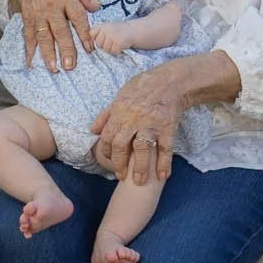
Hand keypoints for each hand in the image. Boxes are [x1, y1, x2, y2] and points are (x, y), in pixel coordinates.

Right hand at [8, 0, 97, 72]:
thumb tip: (97, 7)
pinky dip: (29, 49)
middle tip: (70, 66)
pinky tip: (31, 61)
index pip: (77, 18)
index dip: (84, 34)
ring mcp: (37, 12)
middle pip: (60, 31)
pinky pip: (28, 34)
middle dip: (66, 49)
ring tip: (53, 68)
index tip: (90, 49)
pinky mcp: (26, 15)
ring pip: (43, 36)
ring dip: (48, 53)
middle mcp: (51, 6)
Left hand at [89, 23, 129, 53]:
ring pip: (106, 49)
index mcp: (101, 26)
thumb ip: (97, 34)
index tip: (103, 38)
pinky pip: (114, 51)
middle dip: (104, 45)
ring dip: (111, 48)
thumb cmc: (117, 31)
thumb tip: (88, 46)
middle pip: (98, 44)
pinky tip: (121, 45)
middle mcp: (106, 29)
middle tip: (112, 41)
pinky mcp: (119, 42)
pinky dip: (118, 50)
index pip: (92, 34)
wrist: (132, 31)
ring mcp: (112, 35)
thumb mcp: (106, 29)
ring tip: (116, 43)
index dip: (96, 38)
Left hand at [91, 65, 189, 183]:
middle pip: (122, 145)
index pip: (108, 136)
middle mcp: (134, 119)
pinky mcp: (168, 128)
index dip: (106, 151)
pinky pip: (165, 148)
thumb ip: (106, 115)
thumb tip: (93, 130)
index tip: (106, 161)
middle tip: (120, 176)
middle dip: (119, 163)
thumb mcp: (120, 96)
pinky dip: (164, 163)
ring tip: (139, 182)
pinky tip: (162, 176)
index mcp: (120, 111)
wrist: (169, 81)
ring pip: (142, 149)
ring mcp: (151, 124)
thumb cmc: (142, 87)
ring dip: (140, 167)